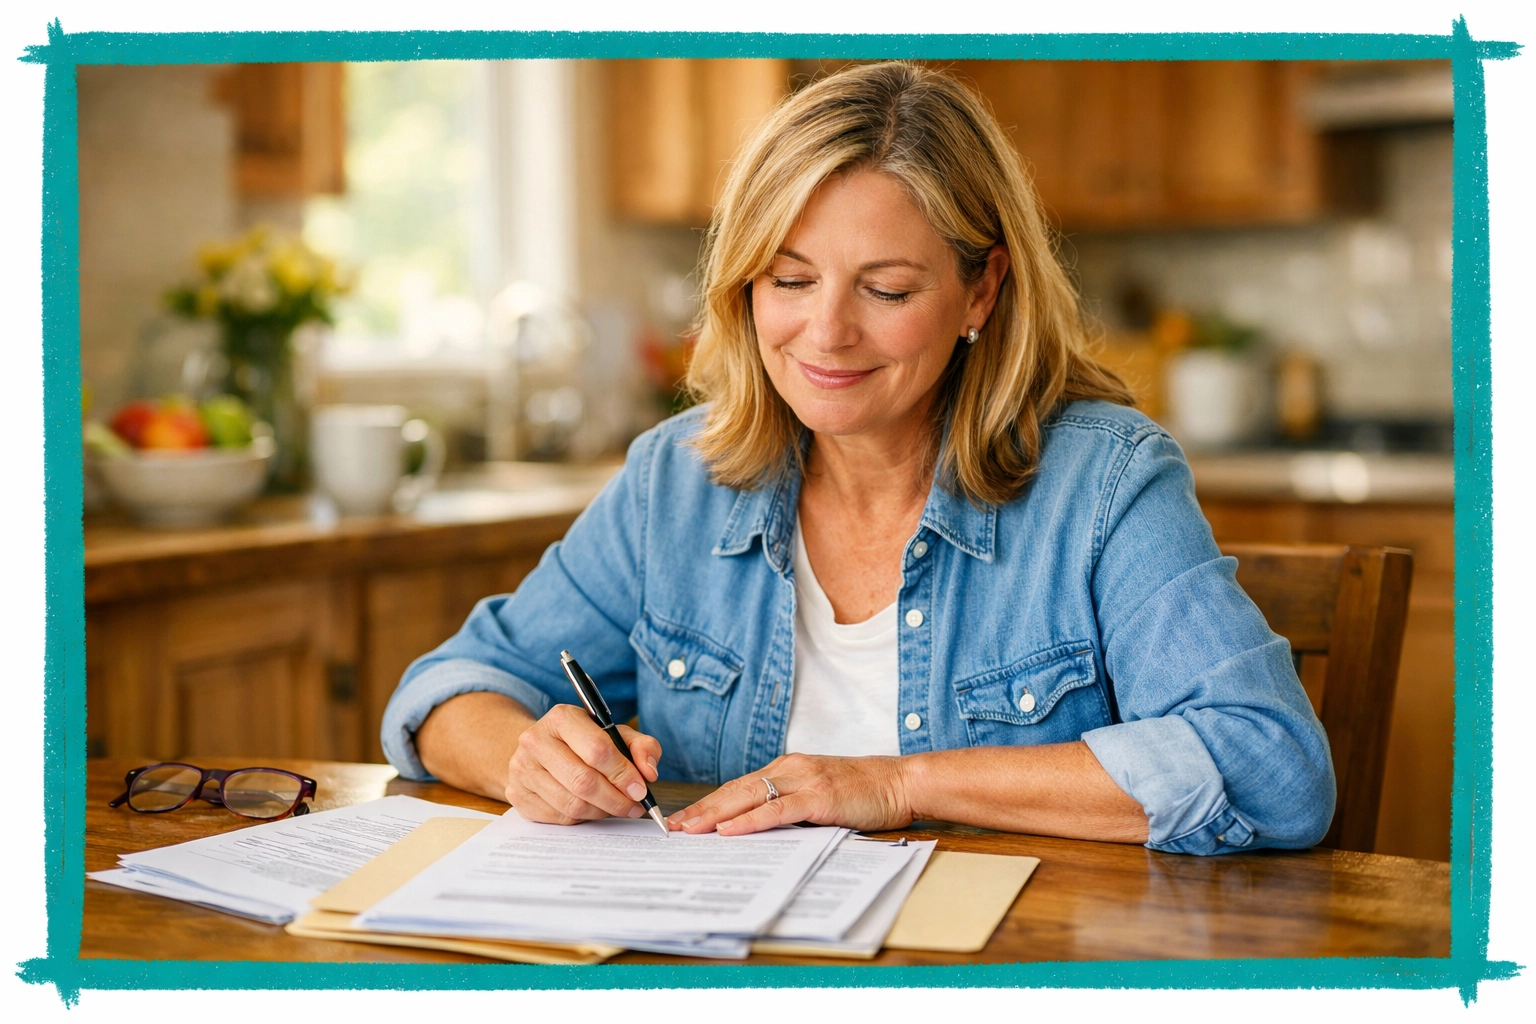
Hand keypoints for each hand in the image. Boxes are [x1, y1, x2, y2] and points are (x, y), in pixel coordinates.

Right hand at [504, 703, 662, 824]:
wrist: (539, 748)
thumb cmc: (583, 741)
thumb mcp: (615, 733)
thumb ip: (641, 746)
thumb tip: (649, 772)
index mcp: (561, 718)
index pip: (597, 750)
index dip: (623, 773)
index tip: (641, 789)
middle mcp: (536, 741)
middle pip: (584, 781)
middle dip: (616, 799)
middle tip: (634, 806)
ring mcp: (523, 770)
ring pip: (572, 804)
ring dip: (602, 811)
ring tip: (617, 807)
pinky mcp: (518, 795)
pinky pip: (559, 817)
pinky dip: (583, 818)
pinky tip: (592, 808)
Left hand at [667, 752, 912, 835]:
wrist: (899, 782)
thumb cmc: (862, 793)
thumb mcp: (818, 796)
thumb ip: (790, 807)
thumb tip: (756, 830)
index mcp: (787, 769)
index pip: (739, 787)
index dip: (709, 803)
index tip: (684, 819)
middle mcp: (790, 769)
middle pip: (735, 790)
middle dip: (702, 809)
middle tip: (673, 827)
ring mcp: (804, 780)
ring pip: (749, 797)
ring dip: (716, 815)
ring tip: (690, 829)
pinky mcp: (819, 796)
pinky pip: (777, 810)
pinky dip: (750, 820)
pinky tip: (730, 830)